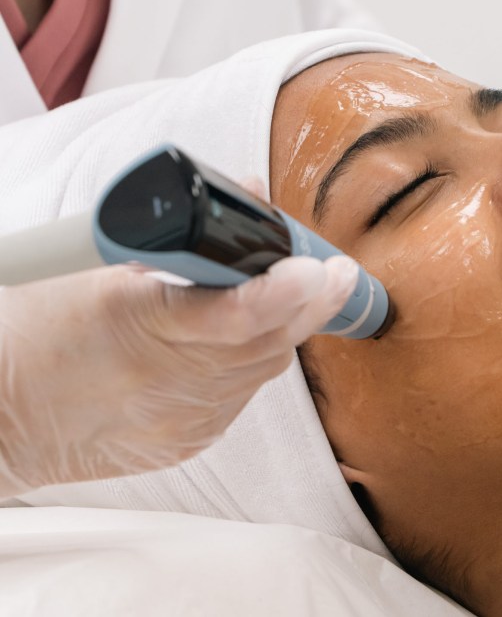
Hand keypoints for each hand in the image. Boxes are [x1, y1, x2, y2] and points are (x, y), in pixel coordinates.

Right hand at [0, 255, 356, 498]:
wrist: (0, 418)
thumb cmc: (36, 333)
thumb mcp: (93, 265)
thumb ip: (182, 235)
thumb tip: (251, 193)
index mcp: (134, 323)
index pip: (228, 315)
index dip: (279, 294)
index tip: (317, 271)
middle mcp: (164, 378)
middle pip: (265, 340)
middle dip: (309, 304)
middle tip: (336, 274)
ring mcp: (181, 418)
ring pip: (263, 368)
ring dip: (283, 329)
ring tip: (297, 295)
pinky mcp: (188, 441)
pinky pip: (242, 395)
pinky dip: (251, 363)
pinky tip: (247, 341)